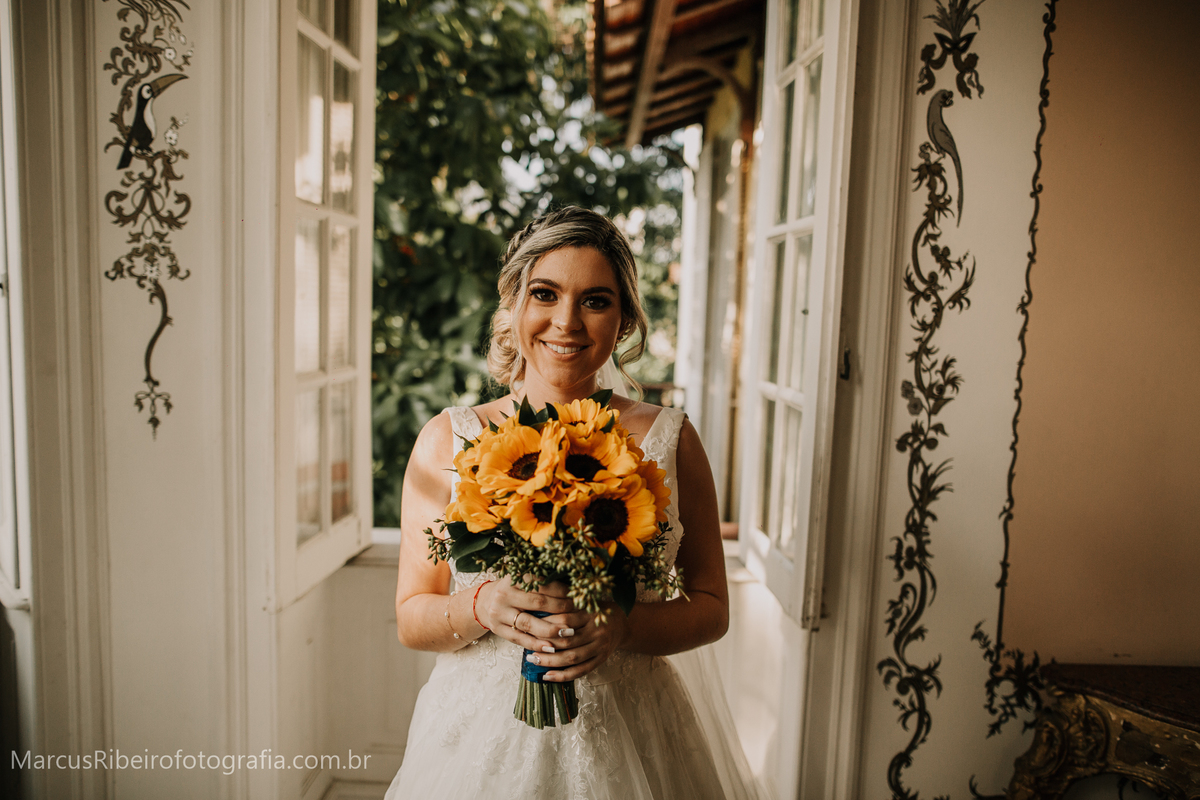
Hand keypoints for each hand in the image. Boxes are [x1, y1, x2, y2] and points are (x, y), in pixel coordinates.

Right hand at [474, 578, 591, 655]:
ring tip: (569, 633)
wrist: (485, 602)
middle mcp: (504, 594)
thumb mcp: (523, 580)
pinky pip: (520, 639)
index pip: (542, 583)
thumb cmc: (513, 591)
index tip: (577, 596)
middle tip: (578, 615)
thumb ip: (543, 581)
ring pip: (529, 623)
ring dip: (551, 629)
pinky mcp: (498, 629)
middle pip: (537, 603)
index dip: (561, 590)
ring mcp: (499, 612)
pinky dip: (537, 644)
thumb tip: (574, 587)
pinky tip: (551, 648)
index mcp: (514, 577)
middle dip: (560, 609)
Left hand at [524, 586, 629, 682]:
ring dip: (551, 662)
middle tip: (527, 646)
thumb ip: (565, 608)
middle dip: (545, 646)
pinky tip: (547, 676)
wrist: (622, 624)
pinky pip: (580, 671)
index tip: (531, 627)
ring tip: (533, 660)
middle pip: (567, 641)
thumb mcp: (583, 604)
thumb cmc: (595, 612)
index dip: (547, 625)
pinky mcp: (600, 660)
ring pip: (572, 658)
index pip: (565, 620)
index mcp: (590, 614)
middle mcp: (596, 631)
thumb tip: (536, 615)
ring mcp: (600, 647)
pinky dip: (563, 675)